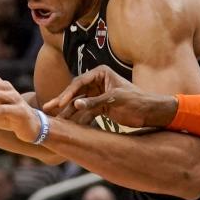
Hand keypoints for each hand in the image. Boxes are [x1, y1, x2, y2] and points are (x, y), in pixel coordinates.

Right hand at [43, 65, 177, 127]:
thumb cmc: (136, 101)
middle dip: (63, 102)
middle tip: (48, 110)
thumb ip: (95, 102)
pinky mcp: (100, 107)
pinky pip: (85, 112)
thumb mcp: (115, 100)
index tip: (59, 103)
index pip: (79, 82)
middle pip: (75, 93)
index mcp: (100, 73)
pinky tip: (68, 125)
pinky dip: (78, 119)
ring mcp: (98, 95)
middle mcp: (97, 82)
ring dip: (68, 112)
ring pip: (79, 104)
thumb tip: (75, 105)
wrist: (151, 112)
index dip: (67, 93)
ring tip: (55, 120)